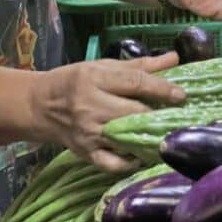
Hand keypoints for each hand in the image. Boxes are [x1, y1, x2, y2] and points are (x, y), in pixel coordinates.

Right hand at [31, 53, 184, 171]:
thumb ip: (140, 65)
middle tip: (180, 117)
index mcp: (95, 79)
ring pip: (126, 138)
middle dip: (159, 114)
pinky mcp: (86, 153)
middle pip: (134, 111)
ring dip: (149, 139)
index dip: (162, 89)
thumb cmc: (75, 81)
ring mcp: (88, 132)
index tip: (182, 95)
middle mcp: (90, 106)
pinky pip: (114, 163)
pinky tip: (144, 155)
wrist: (40, 106)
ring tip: (168, 136)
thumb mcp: (103, 66)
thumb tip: (174, 58)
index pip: (135, 83)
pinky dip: (131, 162)